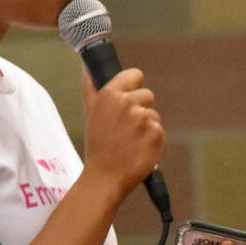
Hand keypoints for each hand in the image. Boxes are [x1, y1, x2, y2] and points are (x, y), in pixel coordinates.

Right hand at [80, 67, 163, 194]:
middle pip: (147, 95)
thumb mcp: (91, 114)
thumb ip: (90, 87)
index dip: (133, 87)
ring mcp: (143, 118)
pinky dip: (152, 140)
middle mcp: (128, 103)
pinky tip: (138, 149)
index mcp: (110, 94)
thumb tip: (87, 67)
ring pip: (153, 115)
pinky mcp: (156, 133)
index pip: (135, 75)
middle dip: (140, 109)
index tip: (128, 99)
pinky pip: (159, 130)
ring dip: (145, 127)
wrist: (105, 177)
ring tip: (130, 142)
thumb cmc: (97, 145)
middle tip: (125, 129)